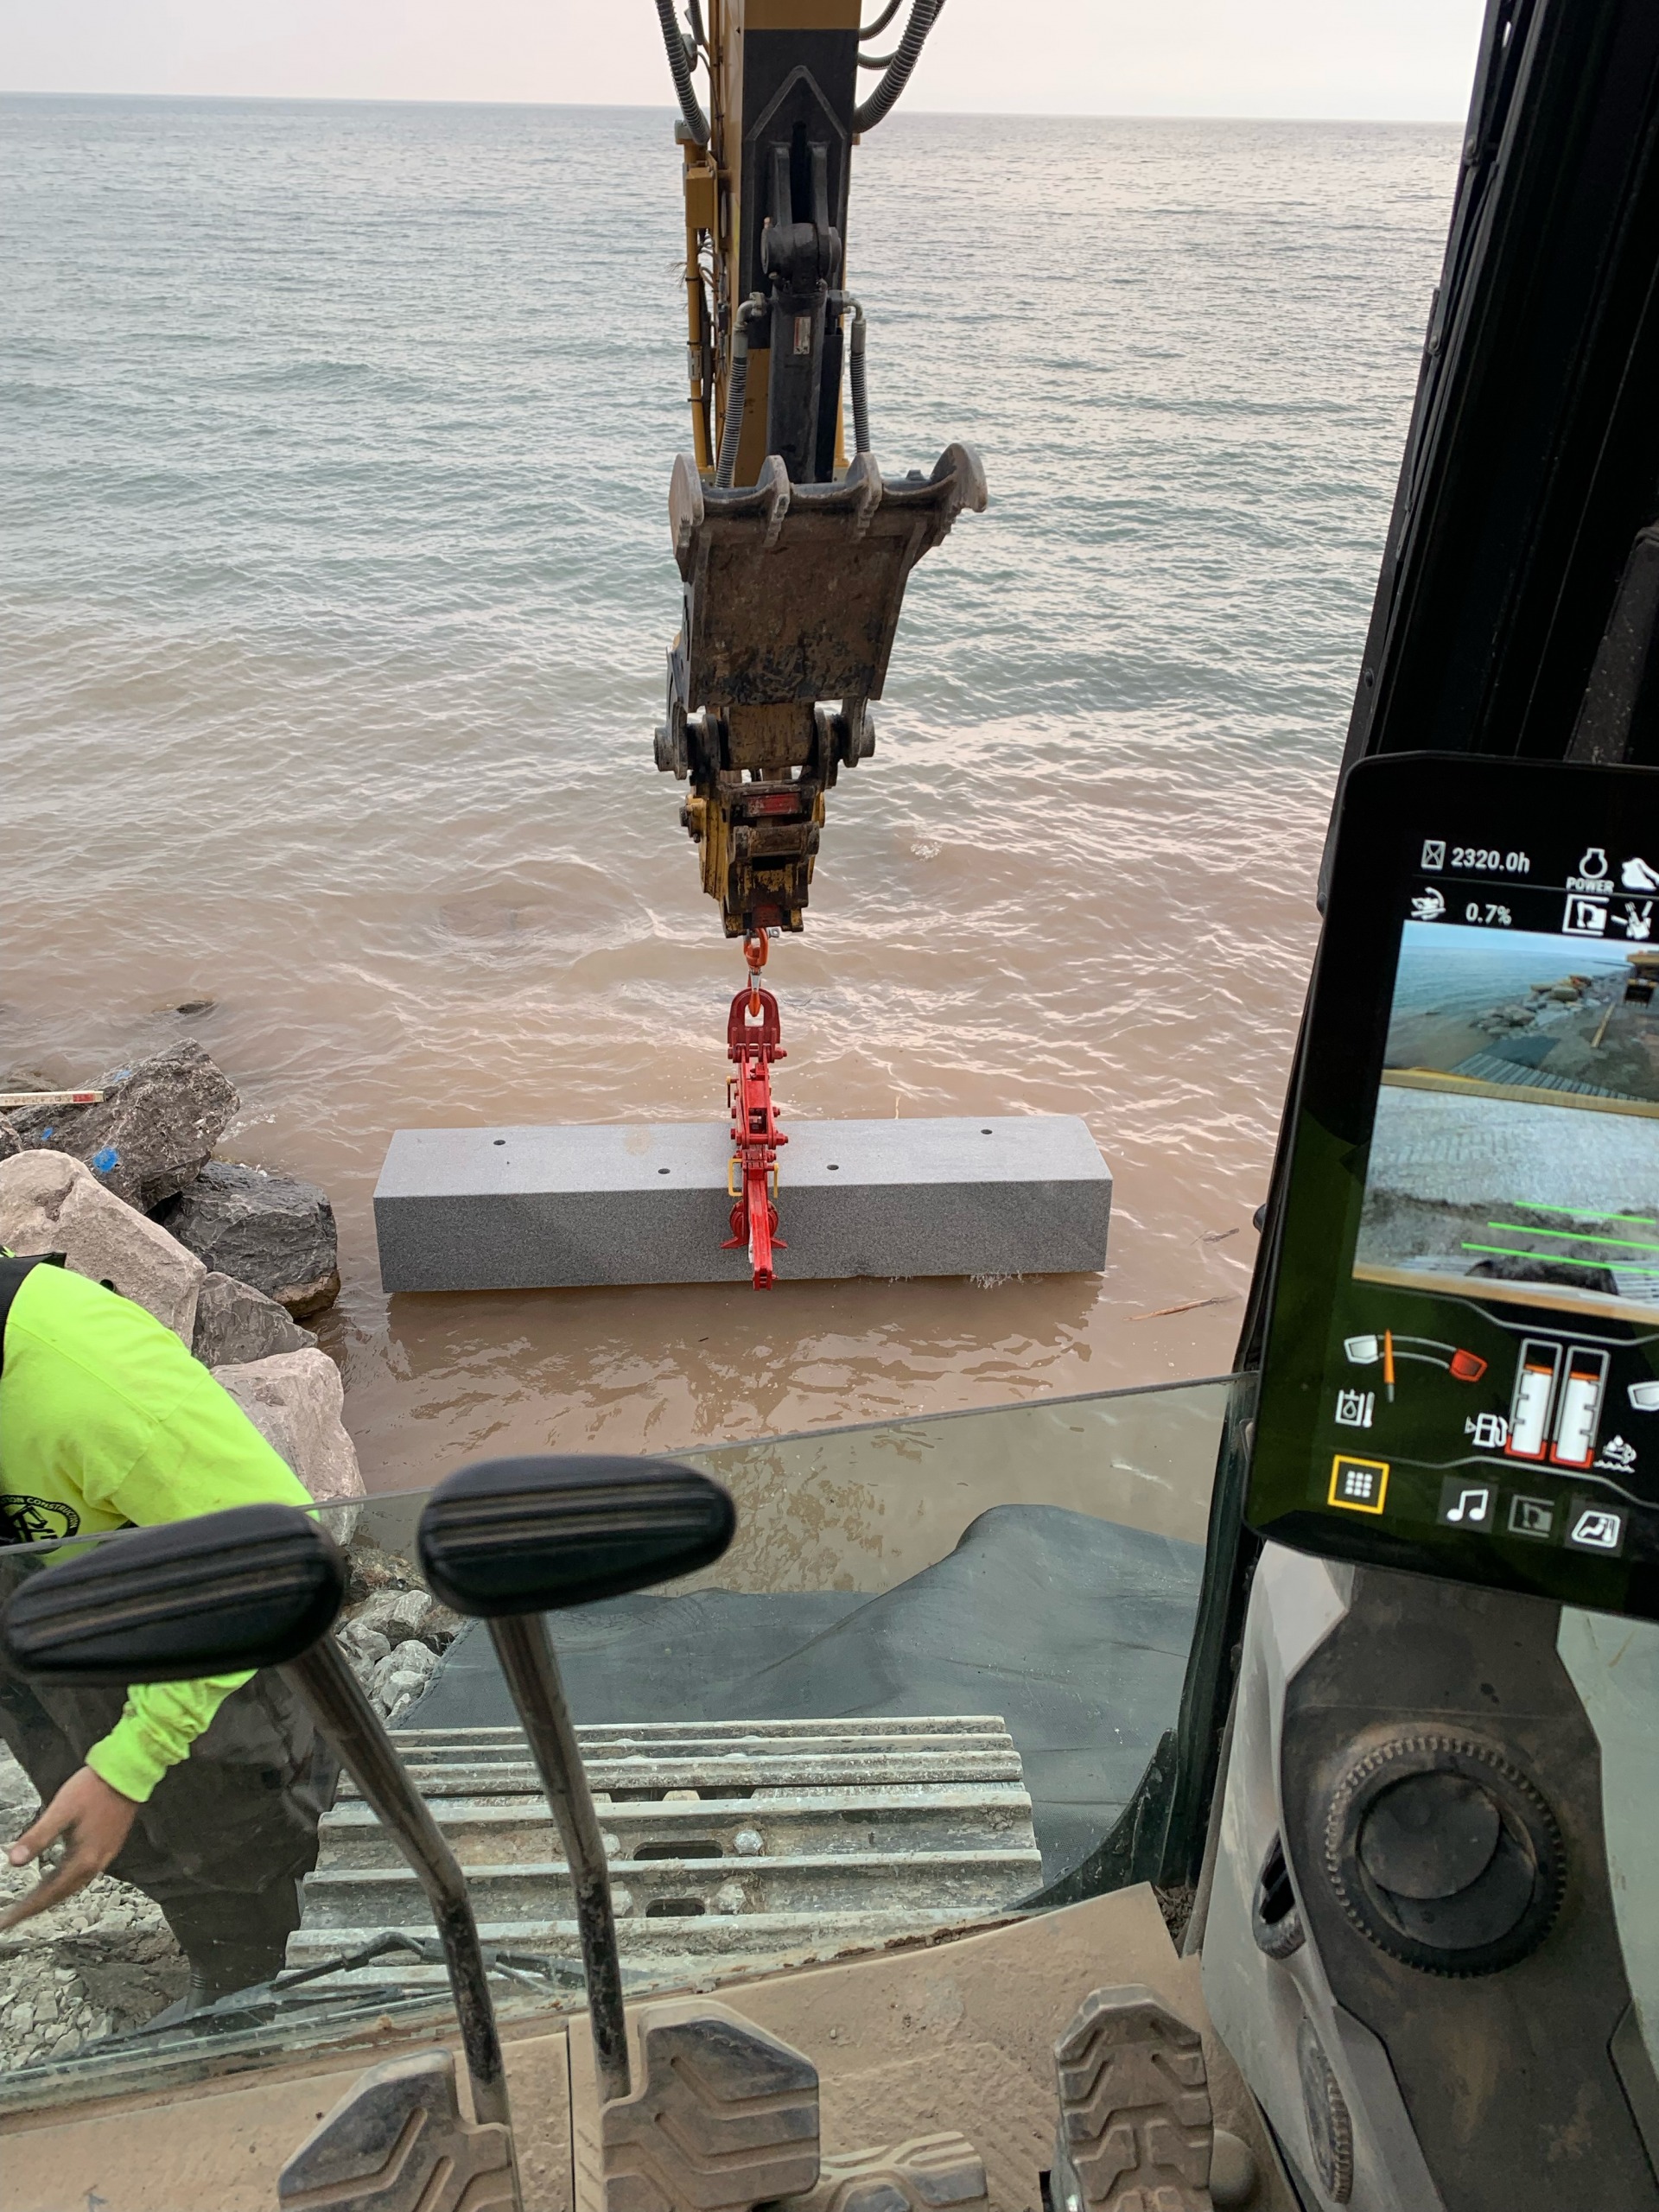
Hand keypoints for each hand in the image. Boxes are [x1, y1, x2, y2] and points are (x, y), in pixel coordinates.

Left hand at [0, 1766, 138, 1929]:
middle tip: (11, 1918)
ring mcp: (104, 1856)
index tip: (5, 1923)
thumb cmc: (93, 1789)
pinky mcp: (107, 1847)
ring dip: (49, 1897)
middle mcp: (95, 1864)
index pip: (48, 1894)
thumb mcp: (60, 1811)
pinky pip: (80, 1875)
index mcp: (83, 1860)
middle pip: (60, 1895)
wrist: (128, 1773)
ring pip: (71, 1886)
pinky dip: (63, 1884)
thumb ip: (37, 1837)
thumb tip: (13, 1861)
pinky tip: (55, 1879)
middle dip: (34, 1908)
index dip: (25, 1910)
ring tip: (29, 1904)